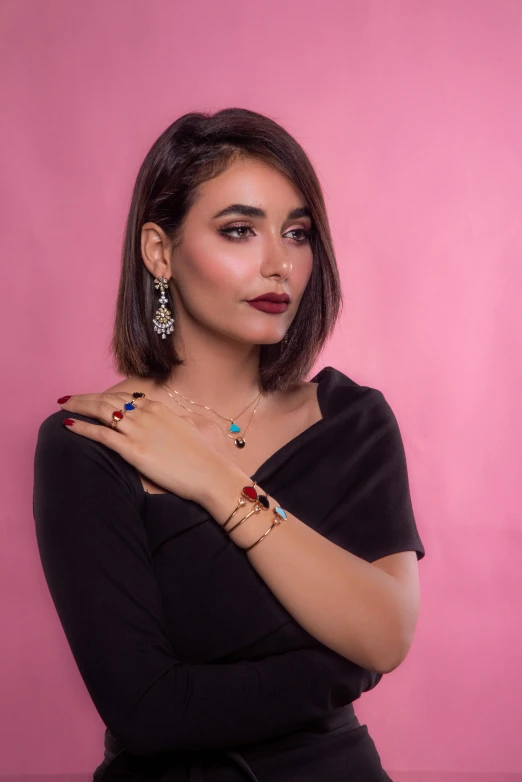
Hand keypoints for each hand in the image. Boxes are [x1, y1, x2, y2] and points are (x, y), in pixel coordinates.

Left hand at [58, 391, 227, 502]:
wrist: (209, 472)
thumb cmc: (201, 455)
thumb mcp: (189, 427)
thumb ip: (176, 420)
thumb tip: (177, 419)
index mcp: (157, 408)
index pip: (124, 397)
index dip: (104, 397)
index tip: (91, 399)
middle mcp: (145, 414)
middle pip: (108, 400)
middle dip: (85, 398)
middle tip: (67, 399)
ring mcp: (138, 431)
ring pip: (101, 412)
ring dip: (79, 407)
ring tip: (63, 406)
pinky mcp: (133, 450)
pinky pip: (102, 434)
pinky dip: (83, 427)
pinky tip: (68, 425)